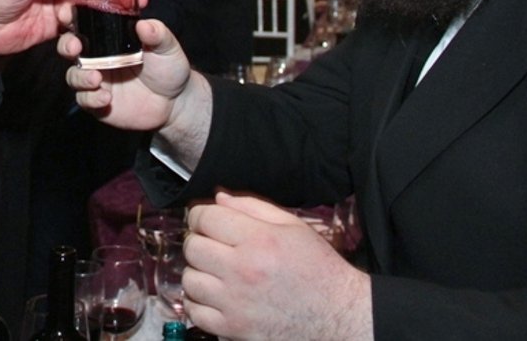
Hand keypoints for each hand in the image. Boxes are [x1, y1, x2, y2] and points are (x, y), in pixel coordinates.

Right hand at [62, 17, 191, 130]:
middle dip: (66, 45)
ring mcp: (96, 80)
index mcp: (109, 37)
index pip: (84, 23)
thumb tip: (143, 24)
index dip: (71, 17)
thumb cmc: (169, 68)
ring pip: (73, 75)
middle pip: (68, 47)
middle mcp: (97, 57)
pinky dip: (91, 98)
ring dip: (80, 76)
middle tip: (75, 47)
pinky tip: (106, 98)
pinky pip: (84, 100)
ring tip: (96, 78)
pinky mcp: (97, 102)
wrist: (175, 102)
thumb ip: (157, 34)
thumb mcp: (167, 47)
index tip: (68, 14)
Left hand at [183, 192, 370, 340]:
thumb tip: (218, 199)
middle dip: (199, 239)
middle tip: (212, 243)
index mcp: (259, 240)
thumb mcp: (293, 226)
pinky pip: (194, 311)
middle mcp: (243, 270)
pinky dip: (197, 301)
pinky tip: (213, 294)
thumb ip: (252, 207)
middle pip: (193, 246)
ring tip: (216, 270)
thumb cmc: (317, 269)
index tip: (206, 218)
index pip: (205, 217)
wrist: (337, 314)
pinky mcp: (233, 328)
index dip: (201, 214)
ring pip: (189, 278)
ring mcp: (235, 303)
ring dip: (198, 271)